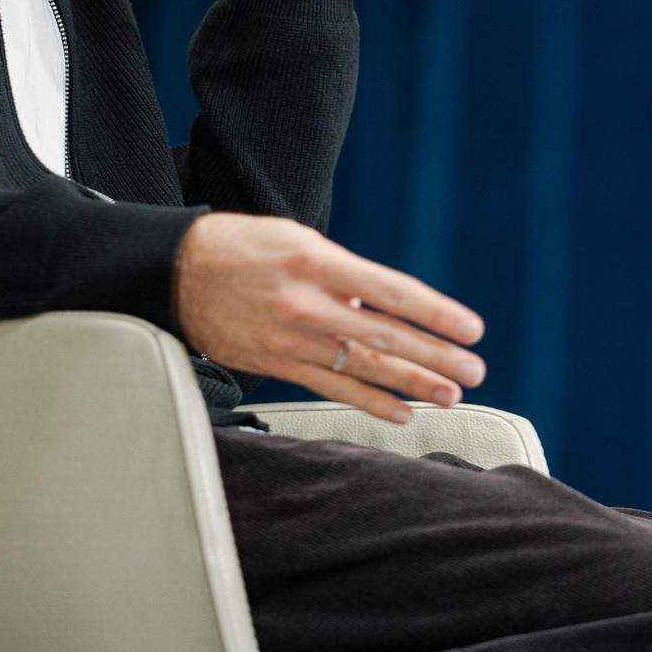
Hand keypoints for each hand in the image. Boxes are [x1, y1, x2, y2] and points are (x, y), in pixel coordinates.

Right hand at [173, 211, 484, 422]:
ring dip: (413, 384)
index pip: (392, 293)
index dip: (436, 313)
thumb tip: (379, 308)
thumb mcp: (297, 239)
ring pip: (364, 368)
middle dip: (436, 357)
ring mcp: (292, 340)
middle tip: (474, 371)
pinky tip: (402, 412)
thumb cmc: (243, 246)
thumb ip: (343, 274)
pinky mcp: (276, 365)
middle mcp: (308, 305)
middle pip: (386, 337)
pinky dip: (370, 402)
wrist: (176, 271)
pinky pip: (331, 389)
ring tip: (451, 394)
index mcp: (318, 262)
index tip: (470, 329)